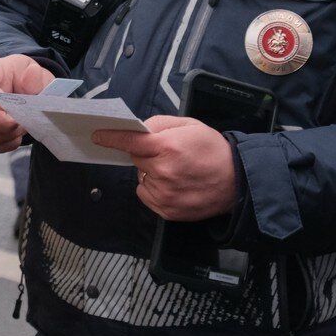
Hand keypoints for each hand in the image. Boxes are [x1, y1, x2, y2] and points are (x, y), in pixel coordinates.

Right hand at [0, 55, 54, 153]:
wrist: (30, 88)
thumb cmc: (28, 76)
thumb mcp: (34, 69)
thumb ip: (34, 74)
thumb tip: (30, 82)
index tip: (10, 103)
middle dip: (3, 122)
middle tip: (21, 120)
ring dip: (12, 133)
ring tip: (25, 124)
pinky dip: (11, 143)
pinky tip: (20, 133)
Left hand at [91, 116, 235, 220]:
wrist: (238, 182)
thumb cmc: (213, 150)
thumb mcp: (188, 125)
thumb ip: (159, 125)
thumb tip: (138, 130)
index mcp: (168, 147)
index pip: (130, 142)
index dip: (112, 138)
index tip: (98, 136)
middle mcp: (163, 172)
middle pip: (136, 158)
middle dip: (146, 154)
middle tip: (168, 153)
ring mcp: (165, 194)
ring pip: (141, 177)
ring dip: (151, 172)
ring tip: (176, 171)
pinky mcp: (167, 210)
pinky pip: (146, 194)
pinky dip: (154, 188)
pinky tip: (174, 184)